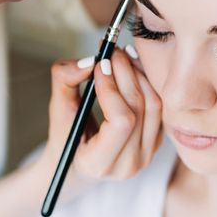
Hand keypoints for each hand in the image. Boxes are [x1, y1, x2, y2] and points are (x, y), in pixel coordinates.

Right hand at [46, 47, 161, 180]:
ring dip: (139, 74)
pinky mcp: (156, 142)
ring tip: (122, 55)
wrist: (80, 161)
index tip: (99, 63)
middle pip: (140, 110)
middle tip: (112, 51)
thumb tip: (88, 61)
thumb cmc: (66, 136)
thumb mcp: (58, 110)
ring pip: (154, 106)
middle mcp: (128, 165)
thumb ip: (65, 81)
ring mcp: (146, 155)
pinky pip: (158, 107)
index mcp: (99, 163)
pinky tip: (132, 68)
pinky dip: (146, 83)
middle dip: (126, 74)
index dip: (112, 89)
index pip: (121, 122)